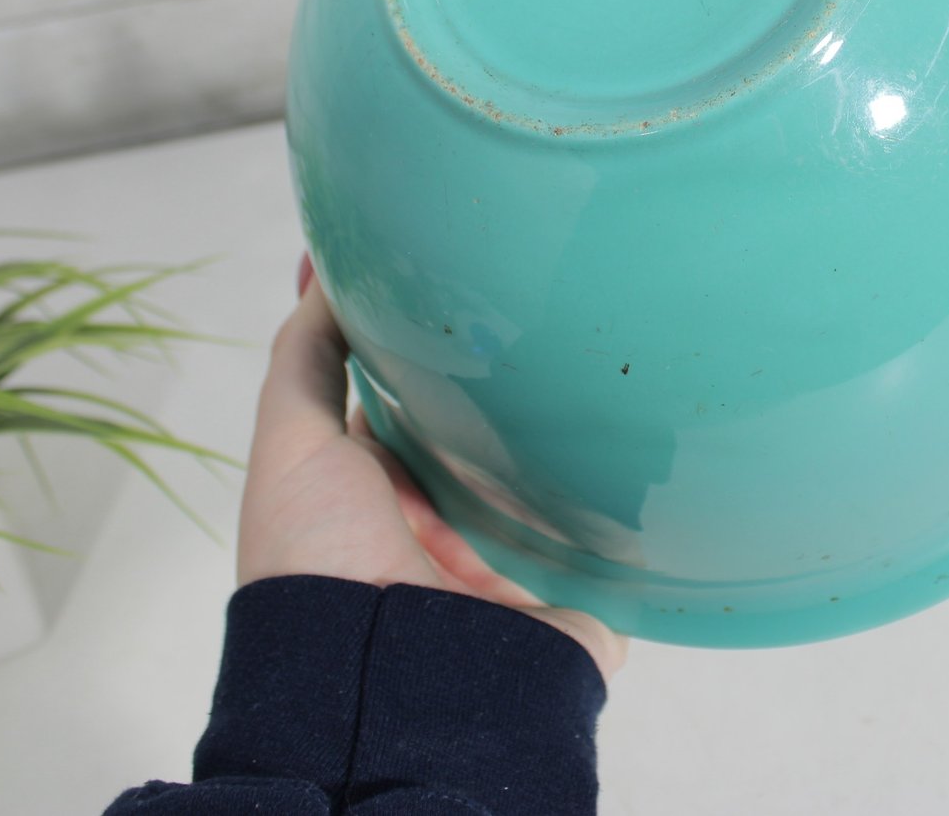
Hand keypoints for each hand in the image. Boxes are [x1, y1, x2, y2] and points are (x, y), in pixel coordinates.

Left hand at [236, 254, 628, 680]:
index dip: (438, 348)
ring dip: (582, 439)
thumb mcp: (292, 441)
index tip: (474, 284)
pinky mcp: (577, 598)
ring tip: (615, 363)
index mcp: (384, 498)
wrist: (385, 682)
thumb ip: (306, 355)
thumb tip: (321, 266)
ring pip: (562, 483)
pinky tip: (656, 440)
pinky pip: (622, 540)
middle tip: (559, 313)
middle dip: (524, 389)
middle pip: (498, 441)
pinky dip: (638, 500)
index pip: (420, 405)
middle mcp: (451, 533)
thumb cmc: (320, 563)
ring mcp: (518, 570)